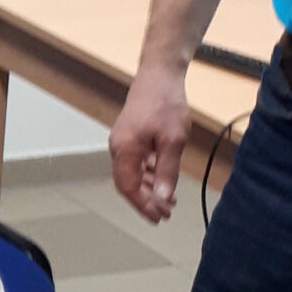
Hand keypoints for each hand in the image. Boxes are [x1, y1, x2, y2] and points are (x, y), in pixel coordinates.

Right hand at [110, 59, 188, 221]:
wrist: (159, 75)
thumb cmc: (165, 103)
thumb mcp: (173, 141)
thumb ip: (167, 171)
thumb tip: (163, 198)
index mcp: (125, 150)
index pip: (128, 188)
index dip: (143, 205)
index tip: (158, 216)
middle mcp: (118, 147)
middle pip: (127, 183)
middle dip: (145, 200)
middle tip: (164, 213)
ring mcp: (122, 141)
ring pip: (131, 174)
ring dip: (148, 188)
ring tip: (167, 200)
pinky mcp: (129, 136)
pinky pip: (135, 162)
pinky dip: (148, 174)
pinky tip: (162, 178)